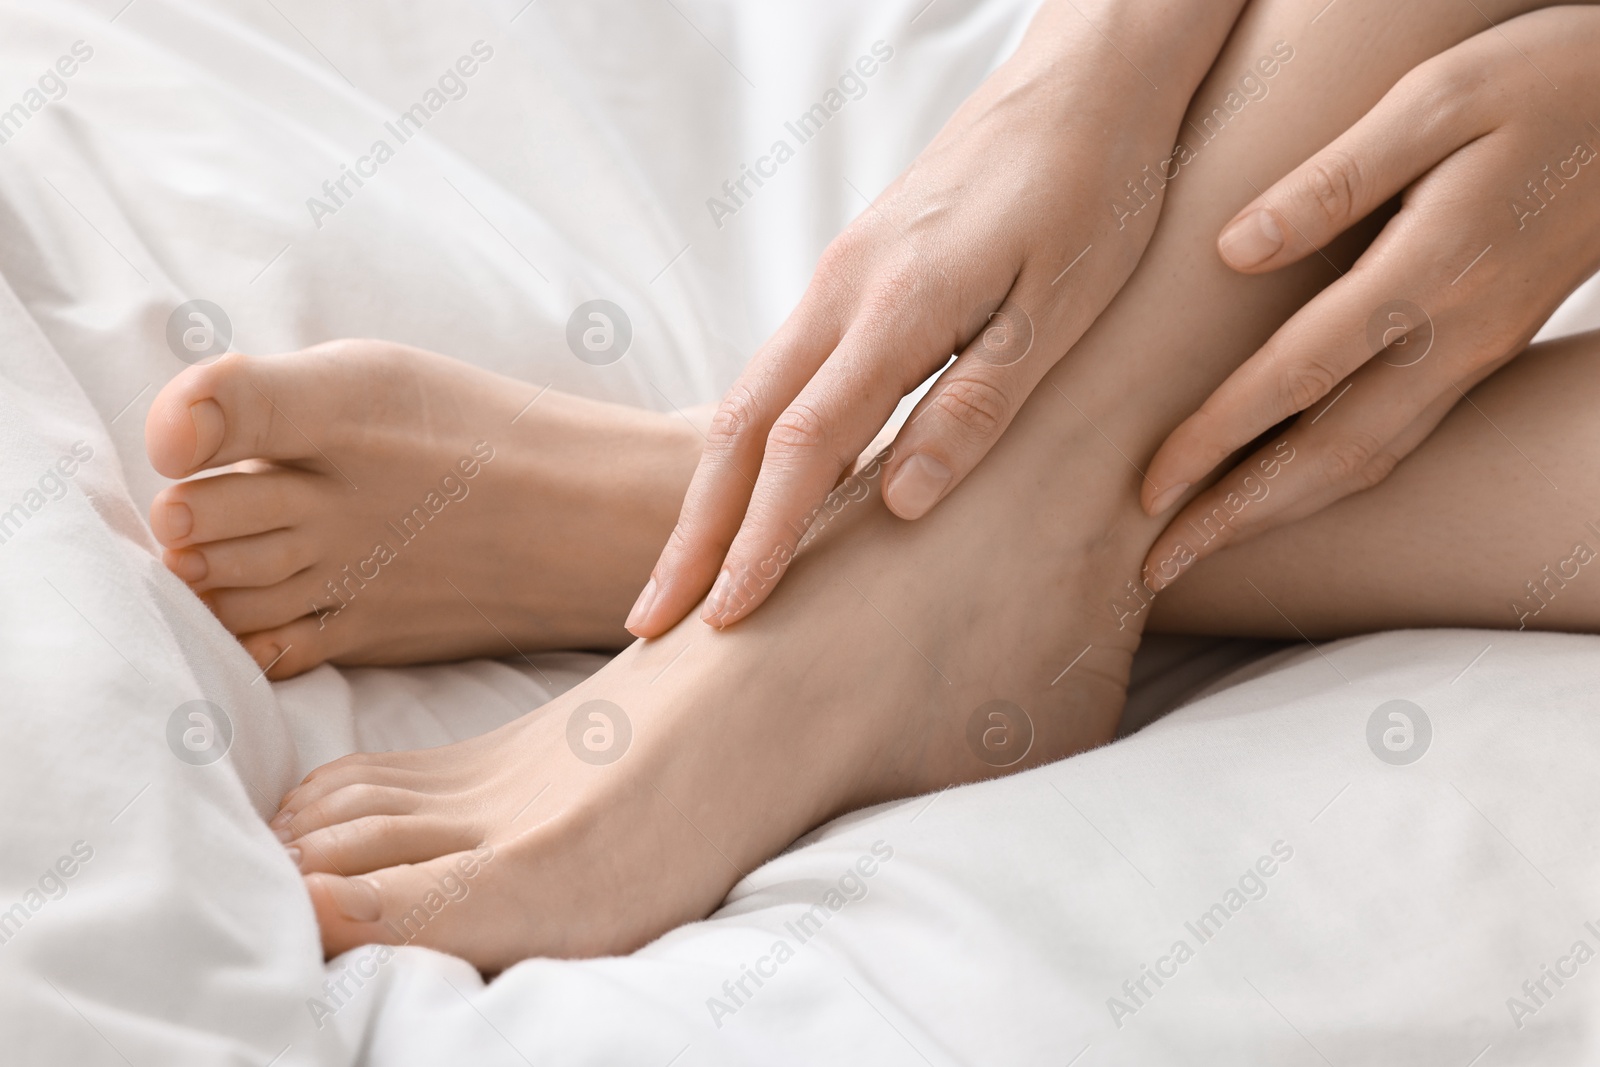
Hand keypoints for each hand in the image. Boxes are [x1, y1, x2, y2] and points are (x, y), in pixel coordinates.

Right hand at [629, 0, 1247, 634]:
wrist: (1084, 83)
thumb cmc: (1093, 191)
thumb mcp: (1061, 310)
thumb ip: (976, 406)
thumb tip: (896, 505)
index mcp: (893, 309)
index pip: (801, 449)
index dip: (760, 541)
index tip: (722, 618)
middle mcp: (840, 294)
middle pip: (738, 432)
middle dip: (692, 533)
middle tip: (650, 619)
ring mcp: (837, 281)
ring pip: (746, 402)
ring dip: (710, 495)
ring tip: (685, 572)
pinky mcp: (852, 276)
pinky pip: (778, 376)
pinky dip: (750, 450)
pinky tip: (752, 492)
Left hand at [1141, 5, 1599, 585]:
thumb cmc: (1544, 79)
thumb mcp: (1435, 100)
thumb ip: (1333, 181)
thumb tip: (1234, 250)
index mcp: (1431, 271)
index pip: (1298, 377)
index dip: (1216, 439)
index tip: (1149, 489)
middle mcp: (1457, 336)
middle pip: (1330, 455)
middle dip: (1236, 518)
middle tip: (1156, 570)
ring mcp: (1478, 353)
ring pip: (1368, 462)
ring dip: (1279, 514)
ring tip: (1204, 547)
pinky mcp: (1487, 352)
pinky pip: (1398, 441)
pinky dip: (1331, 483)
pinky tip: (1286, 494)